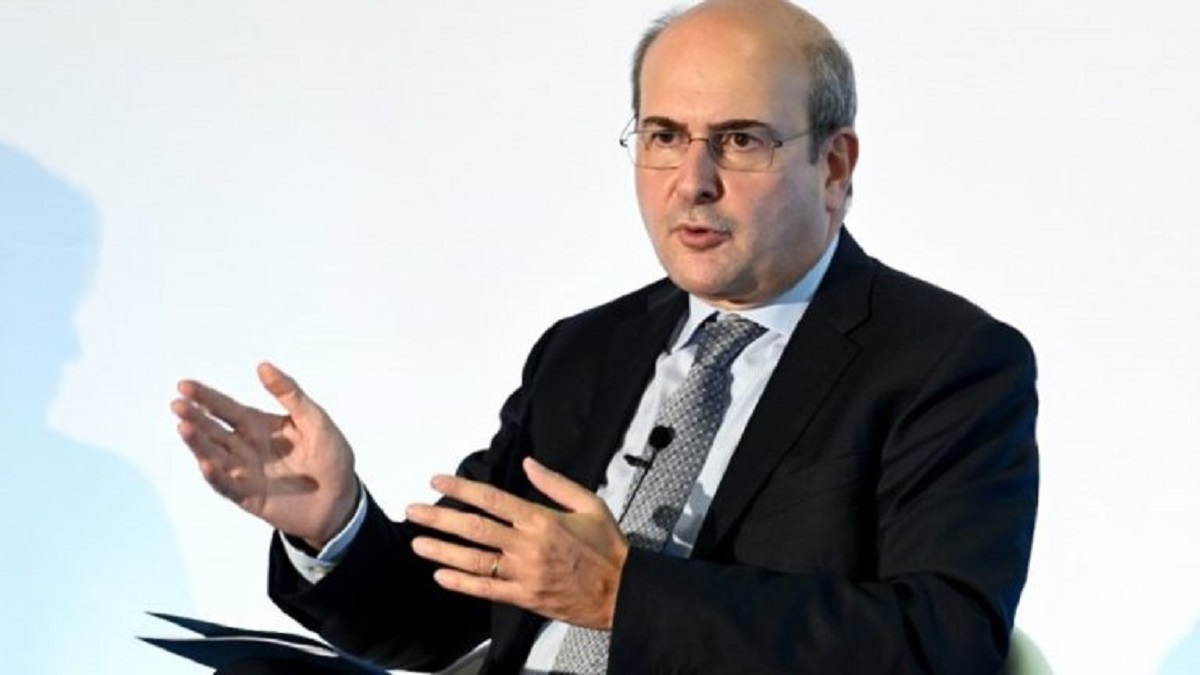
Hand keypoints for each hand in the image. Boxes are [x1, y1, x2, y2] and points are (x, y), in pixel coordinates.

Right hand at [172, 361, 358, 547]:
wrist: (341, 499)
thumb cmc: (330, 457)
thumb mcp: (315, 420)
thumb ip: (290, 395)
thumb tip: (262, 366)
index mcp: (259, 426)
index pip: (227, 409)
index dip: (206, 397)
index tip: (185, 385)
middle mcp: (246, 448)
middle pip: (215, 430)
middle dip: (196, 417)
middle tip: (178, 404)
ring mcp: (245, 472)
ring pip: (214, 456)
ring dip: (198, 443)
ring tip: (184, 427)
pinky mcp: (249, 496)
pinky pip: (228, 486)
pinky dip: (216, 476)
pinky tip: (205, 464)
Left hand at [406, 457, 628, 629]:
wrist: (622, 591)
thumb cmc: (607, 547)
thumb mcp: (590, 503)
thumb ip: (556, 483)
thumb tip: (529, 464)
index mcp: (541, 520)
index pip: (492, 499)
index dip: (462, 488)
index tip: (438, 480)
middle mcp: (527, 546)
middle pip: (474, 528)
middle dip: (440, 517)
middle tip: (413, 510)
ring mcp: (523, 574)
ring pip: (474, 561)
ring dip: (442, 551)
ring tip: (417, 542)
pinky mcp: (524, 597)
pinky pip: (486, 590)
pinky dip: (461, 584)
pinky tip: (440, 575)